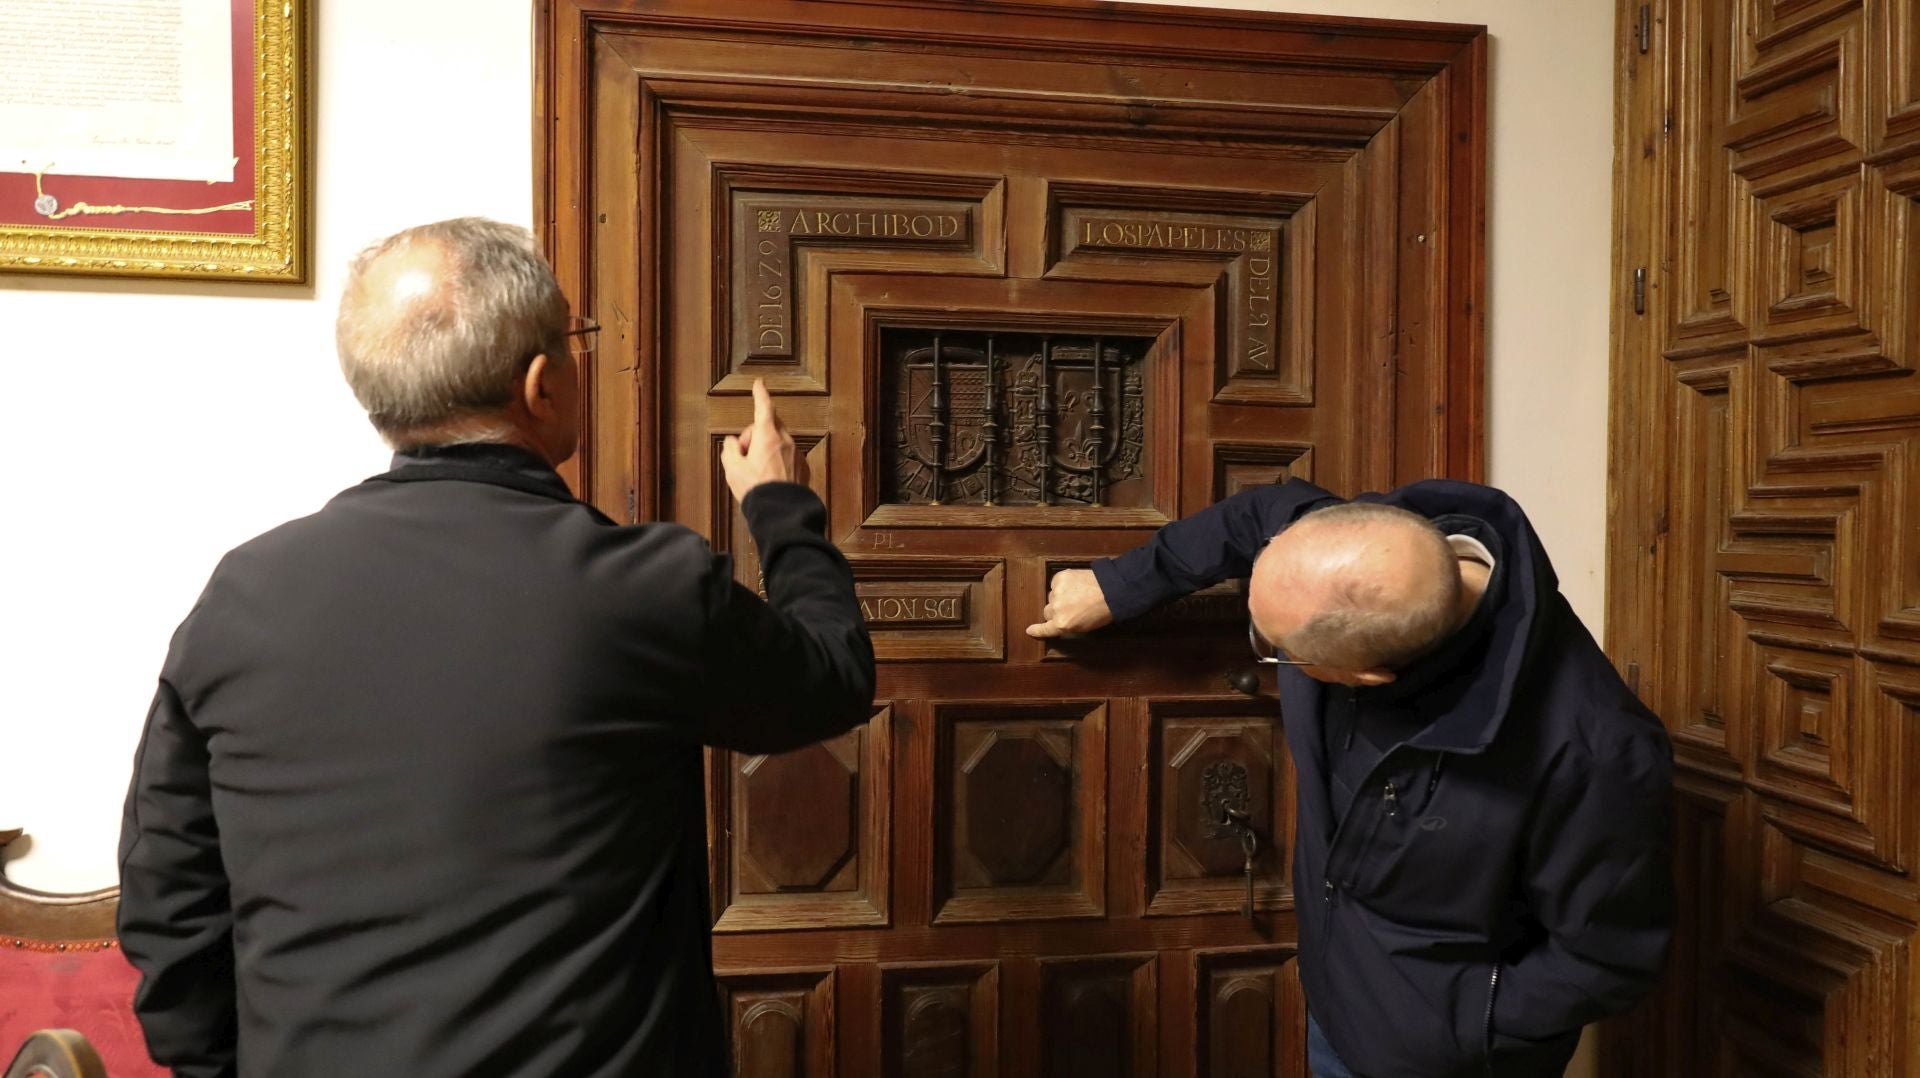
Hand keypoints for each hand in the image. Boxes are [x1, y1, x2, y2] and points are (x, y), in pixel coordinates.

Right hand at [720, 379, 806, 500]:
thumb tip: (733, 442)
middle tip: (743, 455)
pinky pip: (787, 457)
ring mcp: (797, 454)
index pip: (764, 407)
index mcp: (768, 436)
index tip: (759, 384)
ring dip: (766, 451)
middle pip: (769, 427)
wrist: (782, 513)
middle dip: (754, 435)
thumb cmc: (756, 490)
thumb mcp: (732, 468)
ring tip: (756, 474)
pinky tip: (770, 480)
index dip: (760, 394)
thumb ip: (730, 449)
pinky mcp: (803, 468)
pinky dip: (777, 463)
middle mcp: (786, 441)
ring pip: (778, 443)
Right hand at [1025, 569, 1112, 638]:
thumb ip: (1067, 625)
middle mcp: (1055, 609)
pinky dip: (1062, 584)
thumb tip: (1058, 623)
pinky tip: (1074, 584)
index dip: (1037, 630)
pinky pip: (1055, 583)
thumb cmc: (1102, 612)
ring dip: (1059, 596)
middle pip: (1047, 611)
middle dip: (1055, 611)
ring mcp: (1056, 592)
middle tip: (1069, 607)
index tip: (1029, 630)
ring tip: (1076, 594)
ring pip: (1051, 596)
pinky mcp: (1059, 578)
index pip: (1045, 629)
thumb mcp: (1084, 627)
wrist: (1111, 590)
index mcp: (1062, 624)